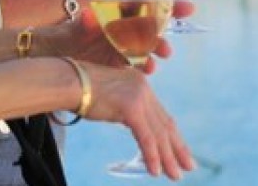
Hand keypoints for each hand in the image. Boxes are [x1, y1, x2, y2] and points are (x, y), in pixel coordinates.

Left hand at [49, 0, 194, 73]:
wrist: (61, 54)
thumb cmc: (69, 34)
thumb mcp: (77, 27)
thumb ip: (85, 23)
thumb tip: (88, 15)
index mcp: (121, 11)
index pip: (149, 4)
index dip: (171, 5)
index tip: (189, 8)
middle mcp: (128, 26)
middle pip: (154, 25)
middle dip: (167, 30)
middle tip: (171, 39)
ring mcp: (127, 43)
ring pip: (149, 44)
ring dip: (159, 48)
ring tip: (164, 54)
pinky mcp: (124, 60)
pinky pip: (139, 61)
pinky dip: (146, 64)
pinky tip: (149, 68)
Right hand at [79, 62, 195, 179]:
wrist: (69, 82)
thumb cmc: (82, 91)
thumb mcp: (112, 99)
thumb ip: (126, 109)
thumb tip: (136, 127)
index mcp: (141, 85)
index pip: (162, 116)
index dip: (173, 136)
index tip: (181, 152)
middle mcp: (144, 89)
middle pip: (165, 125)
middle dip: (177, 148)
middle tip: (188, 167)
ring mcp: (139, 97)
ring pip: (158, 134)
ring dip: (168, 158)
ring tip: (175, 175)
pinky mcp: (131, 108)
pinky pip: (146, 138)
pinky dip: (152, 156)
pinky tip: (156, 170)